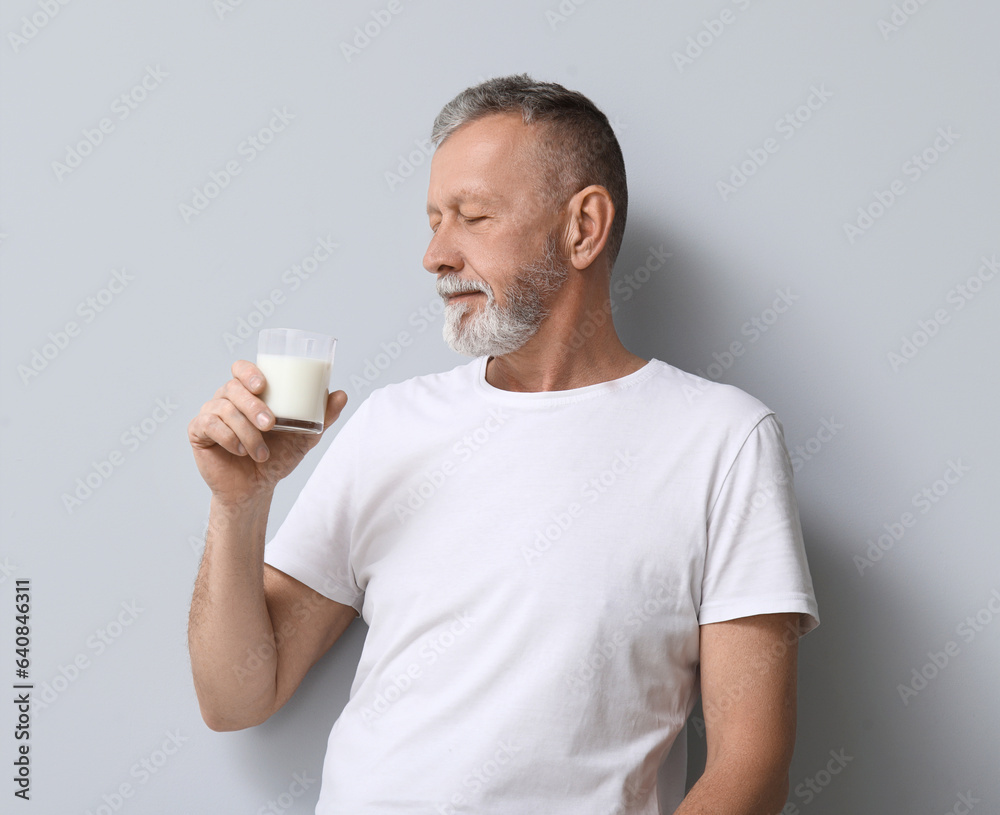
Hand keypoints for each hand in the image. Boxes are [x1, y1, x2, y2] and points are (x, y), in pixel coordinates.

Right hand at [188, 360, 347, 505]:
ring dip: (246, 431)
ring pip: (224, 409)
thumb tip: (342, 394)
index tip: (262, 384)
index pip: (241, 369)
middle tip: (271, 425)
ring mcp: (210, 413)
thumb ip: (322, 417)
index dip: (248, 371)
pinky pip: (208, 425)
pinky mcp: (198, 432)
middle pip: (233, 388)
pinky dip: (227, 437)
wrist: (255, 488)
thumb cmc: (277, 457)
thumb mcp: (304, 437)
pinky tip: (240, 450)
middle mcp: (227, 399)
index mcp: (249, 393)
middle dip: (253, 406)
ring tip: (261, 453)